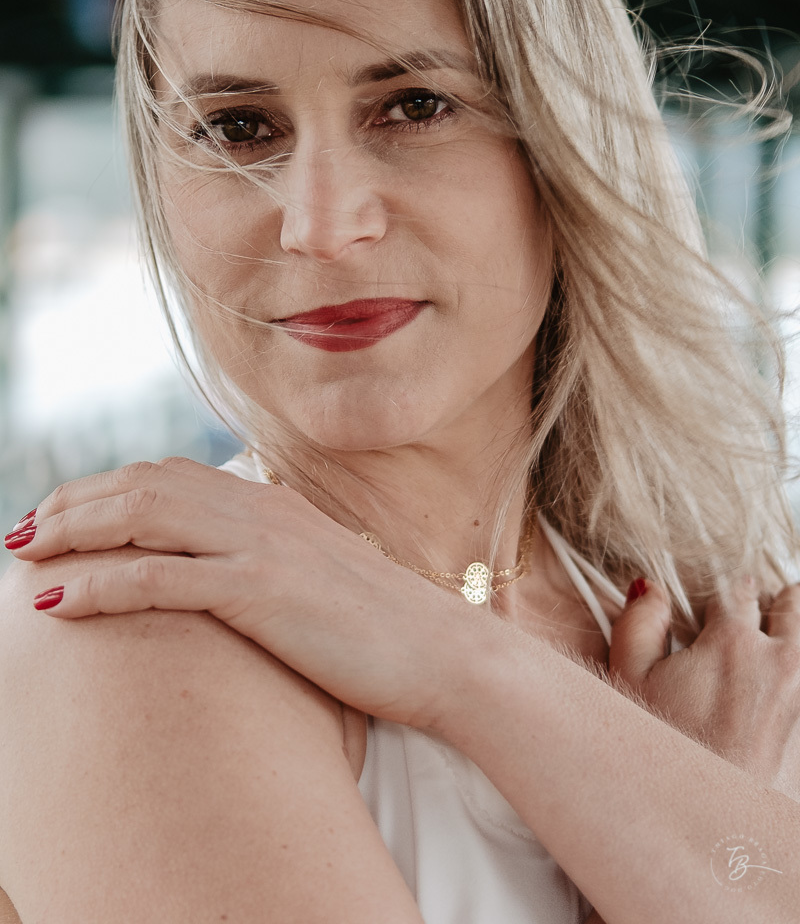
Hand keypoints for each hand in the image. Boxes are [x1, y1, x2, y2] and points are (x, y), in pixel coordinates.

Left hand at [5, 457, 481, 731]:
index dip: (106, 488)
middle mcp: (260, 509)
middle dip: (74, 502)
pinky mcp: (261, 590)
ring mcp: (260, 546)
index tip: (63, 513)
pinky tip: (58, 599)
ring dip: (73, 530)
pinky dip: (100, 583)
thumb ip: (274, 554)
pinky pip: (159, 578)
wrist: (442, 653)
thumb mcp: (320, 575)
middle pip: (143, 485)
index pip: (168, 476)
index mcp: (271, 503)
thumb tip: (228, 567)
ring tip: (25, 551)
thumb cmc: (383, 626)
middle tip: (23, 529)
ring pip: (141, 518)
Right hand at [607, 575, 799, 799]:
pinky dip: (795, 683)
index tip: (716, 614)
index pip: (740, 588)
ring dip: (794, 637)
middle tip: (753, 628)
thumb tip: (651, 587)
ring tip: (770, 660)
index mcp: (733, 643)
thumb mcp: (629, 681)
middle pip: (795, 602)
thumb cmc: (662, 751)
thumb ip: (640, 622)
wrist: (706, 826)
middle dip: (776, 607)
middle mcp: (782, 663)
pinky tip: (774, 699)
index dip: (727, 596)